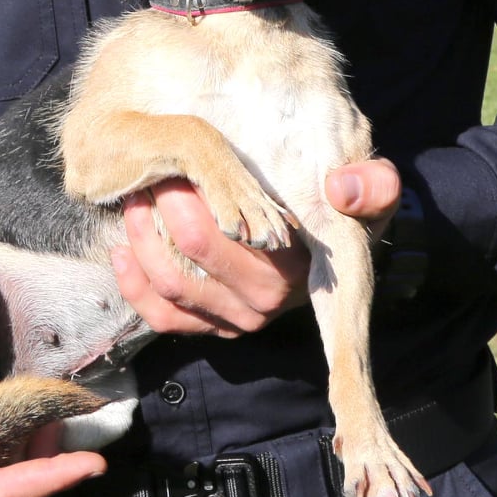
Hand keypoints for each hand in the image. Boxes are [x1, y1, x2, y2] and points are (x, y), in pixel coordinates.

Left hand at [111, 159, 401, 336]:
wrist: (330, 244)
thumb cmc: (340, 208)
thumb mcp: (372, 190)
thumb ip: (375, 185)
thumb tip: (341, 190)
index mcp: (300, 264)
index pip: (240, 235)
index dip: (196, 209)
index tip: (178, 172)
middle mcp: (268, 301)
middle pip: (195, 249)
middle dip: (165, 203)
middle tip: (154, 168)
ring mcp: (236, 320)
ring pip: (171, 281)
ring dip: (143, 236)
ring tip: (137, 197)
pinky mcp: (212, 328)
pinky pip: (160, 316)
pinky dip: (134, 282)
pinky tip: (121, 247)